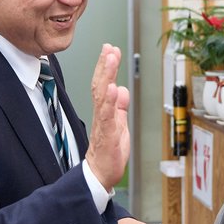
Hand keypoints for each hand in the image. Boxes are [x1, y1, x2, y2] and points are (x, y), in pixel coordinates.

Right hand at [84, 44, 129, 189]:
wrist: (100, 175)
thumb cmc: (109, 153)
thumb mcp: (119, 125)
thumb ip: (120, 108)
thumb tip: (123, 89)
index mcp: (105, 111)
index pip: (104, 85)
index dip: (106, 67)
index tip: (110, 49)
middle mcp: (102, 115)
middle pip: (101, 85)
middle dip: (105, 65)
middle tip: (109, 47)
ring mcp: (103, 124)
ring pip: (103, 96)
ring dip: (107, 75)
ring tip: (110, 59)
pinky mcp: (107, 135)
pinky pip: (107, 116)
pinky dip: (111, 102)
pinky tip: (115, 88)